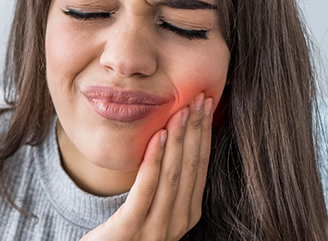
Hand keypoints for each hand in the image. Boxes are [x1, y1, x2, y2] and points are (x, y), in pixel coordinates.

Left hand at [81, 93, 214, 240]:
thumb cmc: (122, 231)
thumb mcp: (148, 206)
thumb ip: (163, 182)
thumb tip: (174, 140)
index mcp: (185, 215)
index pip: (199, 168)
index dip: (205, 134)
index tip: (206, 104)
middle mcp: (176, 224)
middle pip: (191, 169)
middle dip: (197, 131)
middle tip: (200, 99)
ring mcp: (155, 230)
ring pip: (173, 177)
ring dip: (179, 140)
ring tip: (181, 110)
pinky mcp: (130, 230)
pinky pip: (146, 189)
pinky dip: (154, 161)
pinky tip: (157, 136)